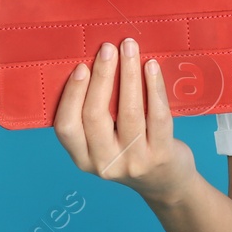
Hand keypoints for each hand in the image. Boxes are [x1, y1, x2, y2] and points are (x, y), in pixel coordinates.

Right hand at [54, 37, 199, 206]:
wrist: (165, 183)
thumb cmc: (130, 152)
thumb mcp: (103, 143)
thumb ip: (94, 116)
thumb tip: (93, 64)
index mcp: (83, 158)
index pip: (67, 126)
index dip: (72, 95)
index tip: (81, 66)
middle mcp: (105, 163)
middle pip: (96, 115)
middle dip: (102, 76)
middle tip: (107, 48)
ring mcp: (134, 161)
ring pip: (129, 112)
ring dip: (128, 74)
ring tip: (130, 48)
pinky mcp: (161, 155)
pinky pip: (157, 115)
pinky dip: (154, 87)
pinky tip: (151, 67)